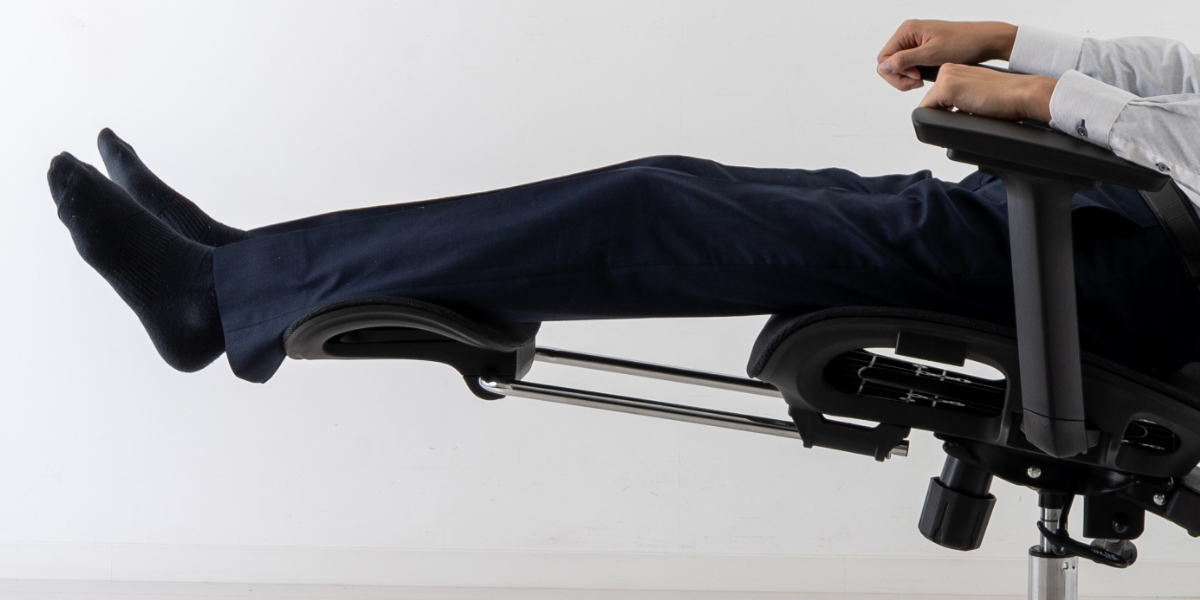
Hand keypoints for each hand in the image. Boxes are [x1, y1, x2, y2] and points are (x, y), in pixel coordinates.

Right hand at [877, 20, 1017, 90]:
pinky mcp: (922, 49)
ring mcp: (915, 41)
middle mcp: (908, 34)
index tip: (916, 77)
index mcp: (907, 30)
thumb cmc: (963, 43)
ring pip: (898, 65)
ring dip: (907, 77)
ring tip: (923, 80)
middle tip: (918, 83)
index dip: (895, 72)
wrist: (985, 41)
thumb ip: (904, 60)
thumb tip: (883, 67)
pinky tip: (926, 76)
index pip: (883, 58)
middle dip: (900, 77)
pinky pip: (908, 64)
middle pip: (888, 62)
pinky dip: (914, 74)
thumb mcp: (932, 54)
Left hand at [918, 64, 1055, 121]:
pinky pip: (927, 111)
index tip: (963, 115)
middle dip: (942, 115)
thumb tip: (948, 117)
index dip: (945, 112)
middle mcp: (948, 69)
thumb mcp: (976, 96)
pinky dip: (939, 120)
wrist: (1024, 93)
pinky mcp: (947, 88)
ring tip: (970, 113)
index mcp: (956, 70)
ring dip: (943, 118)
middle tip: (967, 116)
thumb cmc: (1007, 97)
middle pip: (930, 102)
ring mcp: (946, 77)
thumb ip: (960, 102)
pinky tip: (965, 115)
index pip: (937, 96)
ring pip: (928, 107)